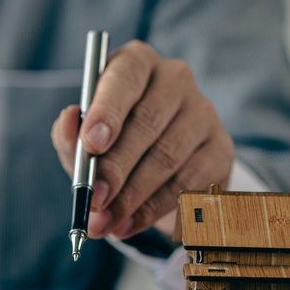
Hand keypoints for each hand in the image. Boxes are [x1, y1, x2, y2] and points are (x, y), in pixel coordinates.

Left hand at [51, 40, 233, 238]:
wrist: (152, 161)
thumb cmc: (109, 140)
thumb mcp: (82, 136)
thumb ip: (69, 132)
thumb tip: (69, 121)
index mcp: (135, 63)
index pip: (125, 78)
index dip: (107, 111)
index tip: (90, 144)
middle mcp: (175, 79)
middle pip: (147, 124)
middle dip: (115, 168)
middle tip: (93, 200)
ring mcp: (203, 112)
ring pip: (167, 158)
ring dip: (131, 198)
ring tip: (103, 224)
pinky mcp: (220, 148)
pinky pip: (187, 184)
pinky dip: (153, 210)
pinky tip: (127, 225)